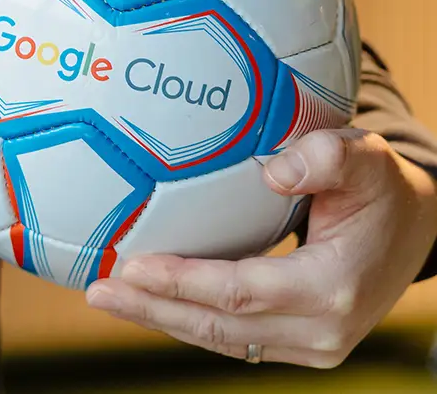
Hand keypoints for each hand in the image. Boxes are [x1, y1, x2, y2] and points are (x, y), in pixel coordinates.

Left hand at [85, 128, 436, 366]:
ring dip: (162, 319)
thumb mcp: (364, 158)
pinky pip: (235, 337)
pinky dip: (188, 319)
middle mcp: (322, 330)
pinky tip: (149, 300)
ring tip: (109, 297)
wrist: (417, 228)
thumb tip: (272, 172)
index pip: (240, 291)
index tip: (131, 266)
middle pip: (221, 327)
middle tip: (97, 290)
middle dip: (153, 310)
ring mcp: (312, 344)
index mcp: (332, 288)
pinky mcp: (300, 342)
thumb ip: (325, 158)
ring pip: (223, 340)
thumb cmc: (380, 186)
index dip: (183, 282)